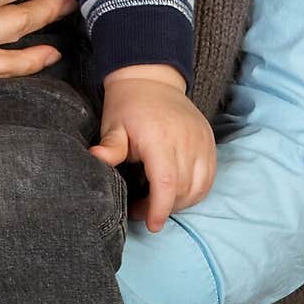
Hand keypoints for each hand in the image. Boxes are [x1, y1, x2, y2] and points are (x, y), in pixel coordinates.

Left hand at [89, 65, 216, 231]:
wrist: (152, 79)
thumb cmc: (128, 105)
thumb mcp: (113, 125)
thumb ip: (110, 147)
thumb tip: (94, 159)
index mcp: (160, 137)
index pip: (167, 182)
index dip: (160, 208)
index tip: (151, 224)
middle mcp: (186, 139)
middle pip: (182, 189)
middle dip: (163, 207)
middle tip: (141, 207)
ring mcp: (201, 140)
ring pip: (199, 187)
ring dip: (180, 202)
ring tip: (158, 198)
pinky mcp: (209, 141)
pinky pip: (209, 177)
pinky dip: (195, 191)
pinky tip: (177, 191)